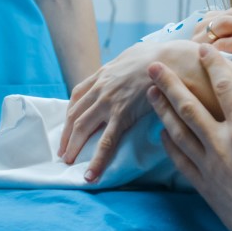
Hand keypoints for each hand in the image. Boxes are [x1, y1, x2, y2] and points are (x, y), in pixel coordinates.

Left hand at [59, 41, 177, 180]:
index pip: (78, 95)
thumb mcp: (133, 56)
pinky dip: (96, 160)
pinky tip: (91, 174)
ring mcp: (108, 102)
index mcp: (103, 74)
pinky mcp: (121, 115)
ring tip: (68, 162)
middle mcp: (100, 88)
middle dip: (65, 135)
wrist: (168, 59)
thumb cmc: (157, 56)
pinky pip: (106, 141)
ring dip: (72, 146)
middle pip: (74, 114)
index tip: (68, 126)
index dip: (70, 113)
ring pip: (81, 127)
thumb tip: (129, 65)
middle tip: (63, 151)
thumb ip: (125, 65)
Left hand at [145, 44, 231, 230]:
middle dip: (169, 84)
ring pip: (178, 131)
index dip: (213, 66)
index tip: (201, 50)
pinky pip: (180, 160)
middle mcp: (221, 142)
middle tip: (152, 67)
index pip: (225, 88)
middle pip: (189, 106)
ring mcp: (209, 165)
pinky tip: (162, 135)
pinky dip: (169, 145)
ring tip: (150, 94)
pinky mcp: (205, 185)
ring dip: (163, 110)